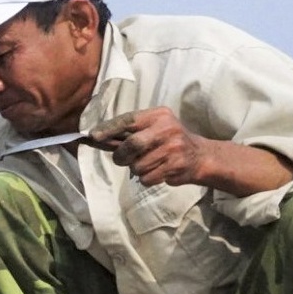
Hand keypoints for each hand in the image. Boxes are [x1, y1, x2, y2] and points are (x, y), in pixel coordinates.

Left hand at [88, 107, 207, 186]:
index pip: (129, 120)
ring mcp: (173, 147)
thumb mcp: (152, 129)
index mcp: (159, 115)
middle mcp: (167, 128)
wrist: (199, 156)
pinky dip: (146, 178)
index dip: (109, 128)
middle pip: (132, 144)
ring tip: (148, 164)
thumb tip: (95, 137)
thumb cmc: (168, 141)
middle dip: (121, 156)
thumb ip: (127, 133)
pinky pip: (147, 178)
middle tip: (121, 159)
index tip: (93, 136)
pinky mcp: (175, 166)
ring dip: (136, 169)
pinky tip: (157, 171)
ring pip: (138, 165)